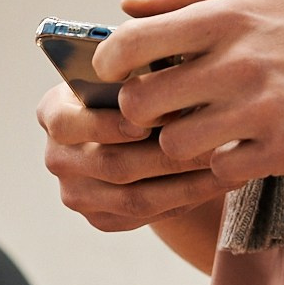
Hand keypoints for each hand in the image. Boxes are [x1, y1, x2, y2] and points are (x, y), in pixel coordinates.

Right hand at [37, 79, 233, 231]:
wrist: (146, 125)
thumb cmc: (144, 84)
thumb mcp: (138, 66)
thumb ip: (143, 68)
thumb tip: (172, 77)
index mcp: (54, 112)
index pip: (66, 123)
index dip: (110, 124)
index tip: (160, 118)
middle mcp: (58, 155)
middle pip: (110, 164)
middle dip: (170, 155)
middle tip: (218, 142)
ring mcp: (76, 192)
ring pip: (134, 198)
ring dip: (188, 183)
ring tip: (229, 164)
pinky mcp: (100, 218)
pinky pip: (146, 216)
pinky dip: (186, 200)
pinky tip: (220, 181)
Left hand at [99, 0, 283, 184]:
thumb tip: (125, 7)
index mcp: (227, 19)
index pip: (131, 44)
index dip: (109, 63)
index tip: (117, 72)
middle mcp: (240, 63)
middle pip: (140, 104)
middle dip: (140, 111)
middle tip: (159, 108)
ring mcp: (262, 110)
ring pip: (173, 145)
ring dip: (181, 142)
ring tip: (205, 126)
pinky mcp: (283, 149)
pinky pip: (218, 169)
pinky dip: (223, 163)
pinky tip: (241, 144)